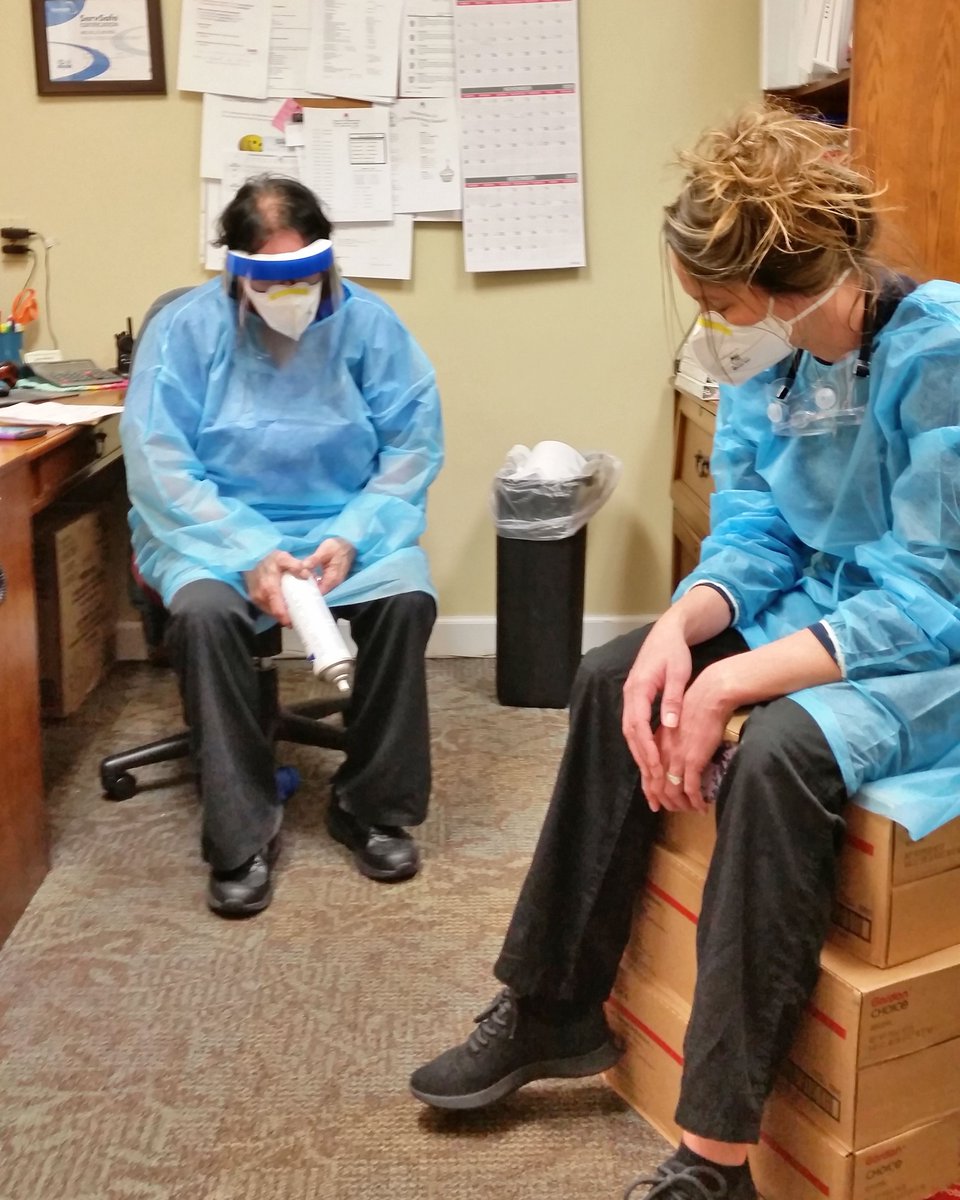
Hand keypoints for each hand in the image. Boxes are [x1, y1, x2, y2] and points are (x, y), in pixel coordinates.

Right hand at [243, 550, 310, 624]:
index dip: (287, 619)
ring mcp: (256, 599)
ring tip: (293, 614)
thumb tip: (306, 573)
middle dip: (287, 617)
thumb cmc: (270, 560)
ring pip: (271, 612)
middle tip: (298, 618)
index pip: (278, 610)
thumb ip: (294, 565)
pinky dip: (275, 610)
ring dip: (281, 614)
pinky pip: (266, 609)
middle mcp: (260, 596)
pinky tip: (284, 608)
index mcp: (269, 588)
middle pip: (275, 614)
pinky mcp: (254, 599)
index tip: (295, 623)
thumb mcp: (283, 557)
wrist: (253, 558)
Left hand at [302, 537, 354, 594]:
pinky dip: (314, 581)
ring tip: (301, 578)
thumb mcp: (324, 550)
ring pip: (320, 588)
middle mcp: (334, 584)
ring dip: (311, 584)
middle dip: (308, 587)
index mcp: (332, 578)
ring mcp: (334, 582)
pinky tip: (308, 575)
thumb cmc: (336, 547)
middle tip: (297, 580)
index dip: (308, 589)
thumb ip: (314, 559)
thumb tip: (303, 566)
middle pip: (319, 592)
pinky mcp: (331, 579)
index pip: (320, 591)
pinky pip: (321, 584)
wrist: (348, 545)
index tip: (298, 584)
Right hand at [622, 610, 692, 794]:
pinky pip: (633, 726)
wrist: (666, 633)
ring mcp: (630, 697)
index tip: (656, 767)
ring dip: (639, 754)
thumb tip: (670, 725)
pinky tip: (648, 758)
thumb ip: (673, 698)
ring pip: (630, 731)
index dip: (646, 748)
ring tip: (650, 777)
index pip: (638, 724)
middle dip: (641, 758)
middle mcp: (629, 695)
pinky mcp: (635, 699)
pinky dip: (639, 744)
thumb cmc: (674, 652)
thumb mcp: (678, 672)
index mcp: (638, 689)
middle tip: (654, 780)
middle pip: (630, 732)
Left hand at [650, 662, 733, 812]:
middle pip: (658, 786)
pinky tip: (701, 806)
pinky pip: (691, 788)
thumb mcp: (676, 724)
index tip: (655, 803)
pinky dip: (695, 801)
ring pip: (673, 791)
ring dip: (681, 804)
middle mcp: (663, 752)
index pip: (648, 773)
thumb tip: (673, 755)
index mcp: (657, 743)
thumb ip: (671, 741)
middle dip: (664, 801)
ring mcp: (677, 757)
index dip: (650, 791)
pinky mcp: (693, 760)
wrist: (708, 697)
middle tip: (673, 810)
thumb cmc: (696, 706)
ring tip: (689, 809)